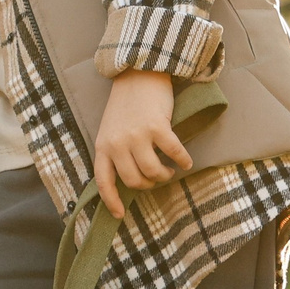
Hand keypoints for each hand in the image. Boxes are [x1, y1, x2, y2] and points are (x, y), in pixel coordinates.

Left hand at [92, 70, 191, 220]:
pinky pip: (173, 153)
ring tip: (169, 171)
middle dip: (148, 184)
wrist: (138, 73)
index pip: (103, 181)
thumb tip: (130, 177)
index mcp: (102, 145)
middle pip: (133, 180)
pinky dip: (182, 160)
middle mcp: (117, 143)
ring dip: (164, 175)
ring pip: (153, 171)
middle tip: (157, 178)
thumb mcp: (110, 129)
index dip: (111, 200)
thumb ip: (115, 150)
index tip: (120, 214)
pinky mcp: (157, 127)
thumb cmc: (125, 103)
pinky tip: (186, 162)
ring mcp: (137, 136)